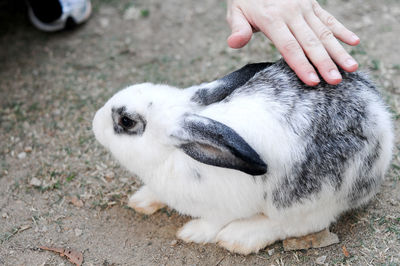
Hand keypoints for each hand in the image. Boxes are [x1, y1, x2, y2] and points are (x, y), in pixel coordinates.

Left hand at [226, 0, 359, 85]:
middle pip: (310, 42)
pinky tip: (354, 42)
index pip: (289, 47)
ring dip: (338, 51)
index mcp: (272, 19)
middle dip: (324, 63)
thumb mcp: (235, 11)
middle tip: (336, 81)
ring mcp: (304, 8)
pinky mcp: (311, 4)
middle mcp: (291, 13)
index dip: (301, 65)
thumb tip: (234, 44)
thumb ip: (238, 28)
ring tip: (352, 68)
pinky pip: (328, 19)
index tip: (312, 81)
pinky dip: (342, 30)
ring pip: (323, 32)